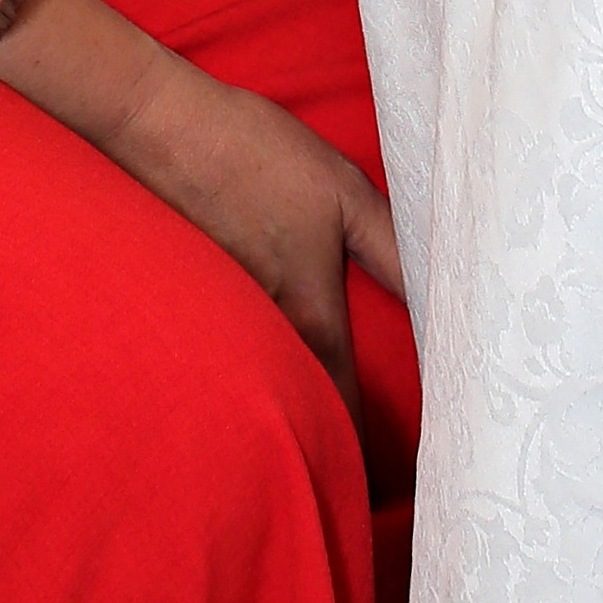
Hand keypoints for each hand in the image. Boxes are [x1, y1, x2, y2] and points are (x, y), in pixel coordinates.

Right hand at [0, 0, 403, 443]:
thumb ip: (394, 249)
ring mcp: (219, 320)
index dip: (372, 452)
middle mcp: (265, 333)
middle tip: (362, 459)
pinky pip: (228, 346)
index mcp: (311, 317)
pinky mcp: (191, 298)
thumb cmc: (256, 154)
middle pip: (301, 405)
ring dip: (283, 400)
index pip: (346, 412)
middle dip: (327, 436)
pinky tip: (255, 345)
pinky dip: (245, 358)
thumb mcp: (344, 191)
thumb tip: (443, 295)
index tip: (394, 475)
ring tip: (310, 416)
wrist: (159, 127)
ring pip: (261, 379)